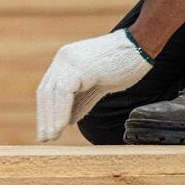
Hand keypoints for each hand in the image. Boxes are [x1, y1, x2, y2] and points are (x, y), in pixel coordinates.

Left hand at [36, 30, 153, 142]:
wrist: (140, 46)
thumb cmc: (123, 64)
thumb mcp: (99, 85)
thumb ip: (82, 100)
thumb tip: (69, 120)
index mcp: (66, 61)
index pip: (49, 89)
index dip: (46, 111)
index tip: (46, 131)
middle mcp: (63, 59)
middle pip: (46, 92)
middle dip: (44, 117)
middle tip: (44, 139)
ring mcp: (70, 61)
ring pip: (52, 93)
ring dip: (51, 118)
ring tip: (51, 137)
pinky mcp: (80, 67)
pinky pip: (64, 92)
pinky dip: (60, 111)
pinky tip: (61, 127)